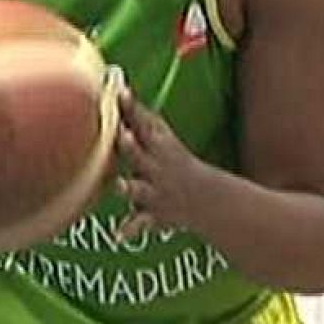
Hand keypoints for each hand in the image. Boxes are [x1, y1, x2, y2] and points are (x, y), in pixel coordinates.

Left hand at [114, 86, 214, 240]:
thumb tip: (116, 87)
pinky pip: (141, 224)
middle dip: (131, 146)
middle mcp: (156, 168)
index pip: (144, 123)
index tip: (119, 91)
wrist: (206, 200)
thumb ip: (139, 118)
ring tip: (121, 185)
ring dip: (130, 187)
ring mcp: (155, 192)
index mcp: (160, 146)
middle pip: (139, 154)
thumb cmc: (177, 164)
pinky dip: (131, 230)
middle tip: (121, 135)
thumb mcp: (163, 139)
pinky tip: (118, 236)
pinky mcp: (153, 214)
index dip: (131, 108)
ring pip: (140, 189)